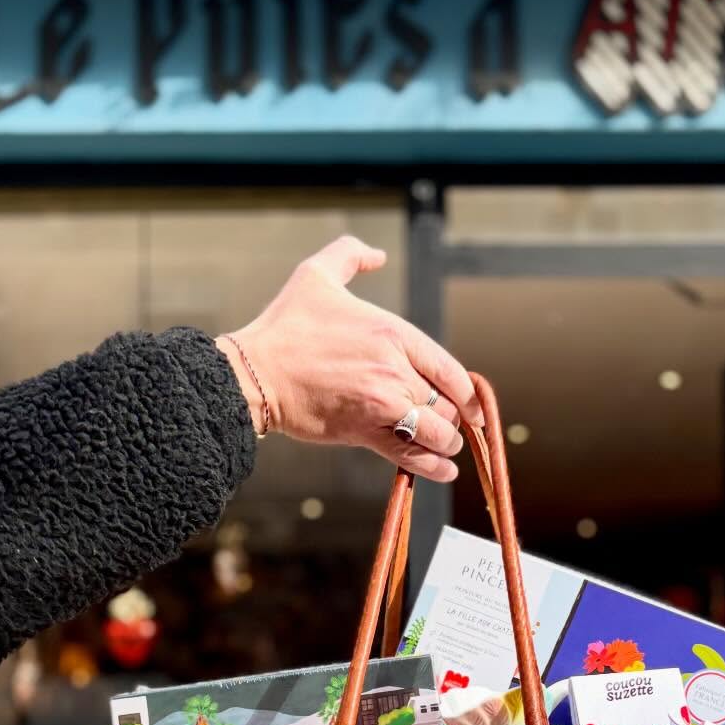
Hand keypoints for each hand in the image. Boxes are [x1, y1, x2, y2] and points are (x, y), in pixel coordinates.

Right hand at [218, 236, 479, 482]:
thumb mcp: (316, 275)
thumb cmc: (284, 326)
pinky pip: (411, 454)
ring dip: (444, 441)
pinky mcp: (365, 433)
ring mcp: (382, 404)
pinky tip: (443, 469)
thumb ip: (350, 256)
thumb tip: (377, 255)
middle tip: (444, 422)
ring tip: (442, 445)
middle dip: (449, 416)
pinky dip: (433, 466)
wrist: (254, 373)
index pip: (450, 369)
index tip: (471, 404)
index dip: (466, 392)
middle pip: (446, 403)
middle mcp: (394, 369)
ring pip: (436, 431)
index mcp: (392, 333)